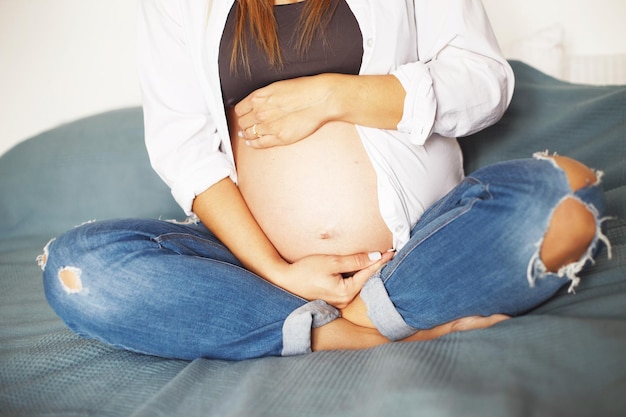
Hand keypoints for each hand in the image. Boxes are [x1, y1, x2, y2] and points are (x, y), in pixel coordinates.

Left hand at [234, 74, 337, 148]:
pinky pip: (259, 144)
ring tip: (249, 135)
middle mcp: (260, 112)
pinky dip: (254, 144)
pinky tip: (253, 143)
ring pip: (249, 134)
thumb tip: (254, 104)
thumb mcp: (277, 87)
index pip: (239, 110)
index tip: (244, 115)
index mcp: (258, 97)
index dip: (242, 113)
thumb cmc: (304, 90)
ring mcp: (269, 126)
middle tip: (248, 125)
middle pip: (242, 123)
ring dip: (248, 134)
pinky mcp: (279, 137)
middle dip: (245, 124)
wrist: (320, 99)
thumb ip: (262, 96)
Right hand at [277, 251, 393, 308]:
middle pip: (365, 280)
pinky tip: (360, 268)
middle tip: (389, 254)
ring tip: (378, 259)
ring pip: (358, 283)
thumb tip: (374, 256)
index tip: (392, 252)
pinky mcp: (333, 299)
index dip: (381, 261)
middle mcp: (345, 300)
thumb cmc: (305, 270)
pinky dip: (356, 276)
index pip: (369, 273)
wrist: (284, 281)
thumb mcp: (331, 262)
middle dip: (376, 267)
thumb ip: (354, 260)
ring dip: (366, 271)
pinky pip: (350, 286)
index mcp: (346, 292)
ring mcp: (339, 301)